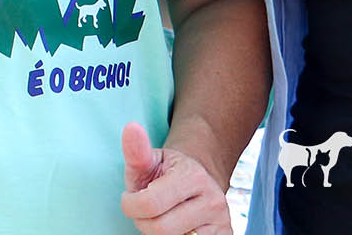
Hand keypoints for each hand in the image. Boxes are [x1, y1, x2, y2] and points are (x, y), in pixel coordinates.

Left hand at [119, 121, 233, 234]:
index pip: (149, 204)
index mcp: (193, 176)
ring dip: (158, 234)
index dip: (130, 205)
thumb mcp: (150, 160)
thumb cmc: (165, 173)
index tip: (130, 198)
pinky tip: (176, 227)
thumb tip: (131, 127)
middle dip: (143, 222)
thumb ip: (137, 151)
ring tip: (161, 217)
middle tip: (146, 211)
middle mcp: (213, 200)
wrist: (199, 180)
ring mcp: (221, 223)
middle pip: (160, 229)